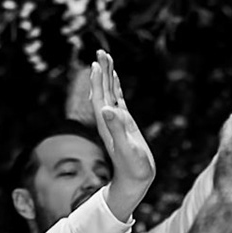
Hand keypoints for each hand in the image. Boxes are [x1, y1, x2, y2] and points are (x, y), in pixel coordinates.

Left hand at [91, 51, 156, 221]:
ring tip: (107, 59)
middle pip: (103, 90)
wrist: (134, 180)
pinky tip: (116, 79)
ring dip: (108, 76)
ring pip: (110, 92)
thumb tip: (105, 109)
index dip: (98, 80)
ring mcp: (116, 120)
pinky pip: (118, 100)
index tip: (97, 62)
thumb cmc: (132, 168)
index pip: (100, 96)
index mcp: (107, 123)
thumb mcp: (125, 149)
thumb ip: (116, 129)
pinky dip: (116, 87)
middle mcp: (108, 119)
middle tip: (101, 52)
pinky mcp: (125, 123)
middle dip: (102, 71)